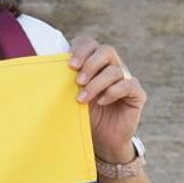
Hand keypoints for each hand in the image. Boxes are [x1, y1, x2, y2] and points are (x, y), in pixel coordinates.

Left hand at [67, 36, 145, 162]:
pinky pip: (128, 85)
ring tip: (82, 99)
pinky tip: (102, 101)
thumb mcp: (70, 96)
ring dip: (96, 84)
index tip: (69, 65)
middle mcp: (112, 66)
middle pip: (107, 50)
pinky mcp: (137, 94)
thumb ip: (64, 81)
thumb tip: (46, 71)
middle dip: (90, 64)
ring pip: (115, 70)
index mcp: (95, 62)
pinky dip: (112, 92)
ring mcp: (126, 79)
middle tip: (77, 81)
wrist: (101, 139)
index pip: (90, 43)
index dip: (81, 49)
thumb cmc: (83, 114)